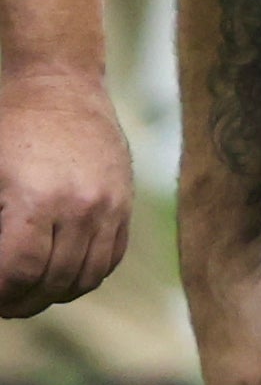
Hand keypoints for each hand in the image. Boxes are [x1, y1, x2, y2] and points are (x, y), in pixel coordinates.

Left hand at [0, 71, 130, 315]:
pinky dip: (85, 275)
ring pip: (85, 278)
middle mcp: (80, 206)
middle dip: (20, 301)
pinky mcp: (125, 201)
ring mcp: (109, 204)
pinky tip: (60, 270)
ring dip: (54, 293)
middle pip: (53, 282)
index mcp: (36, 199)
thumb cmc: (8, 127)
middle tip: (3, 301)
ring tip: (31, 290)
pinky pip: (110, 258)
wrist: (60, 83)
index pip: (19, 273)